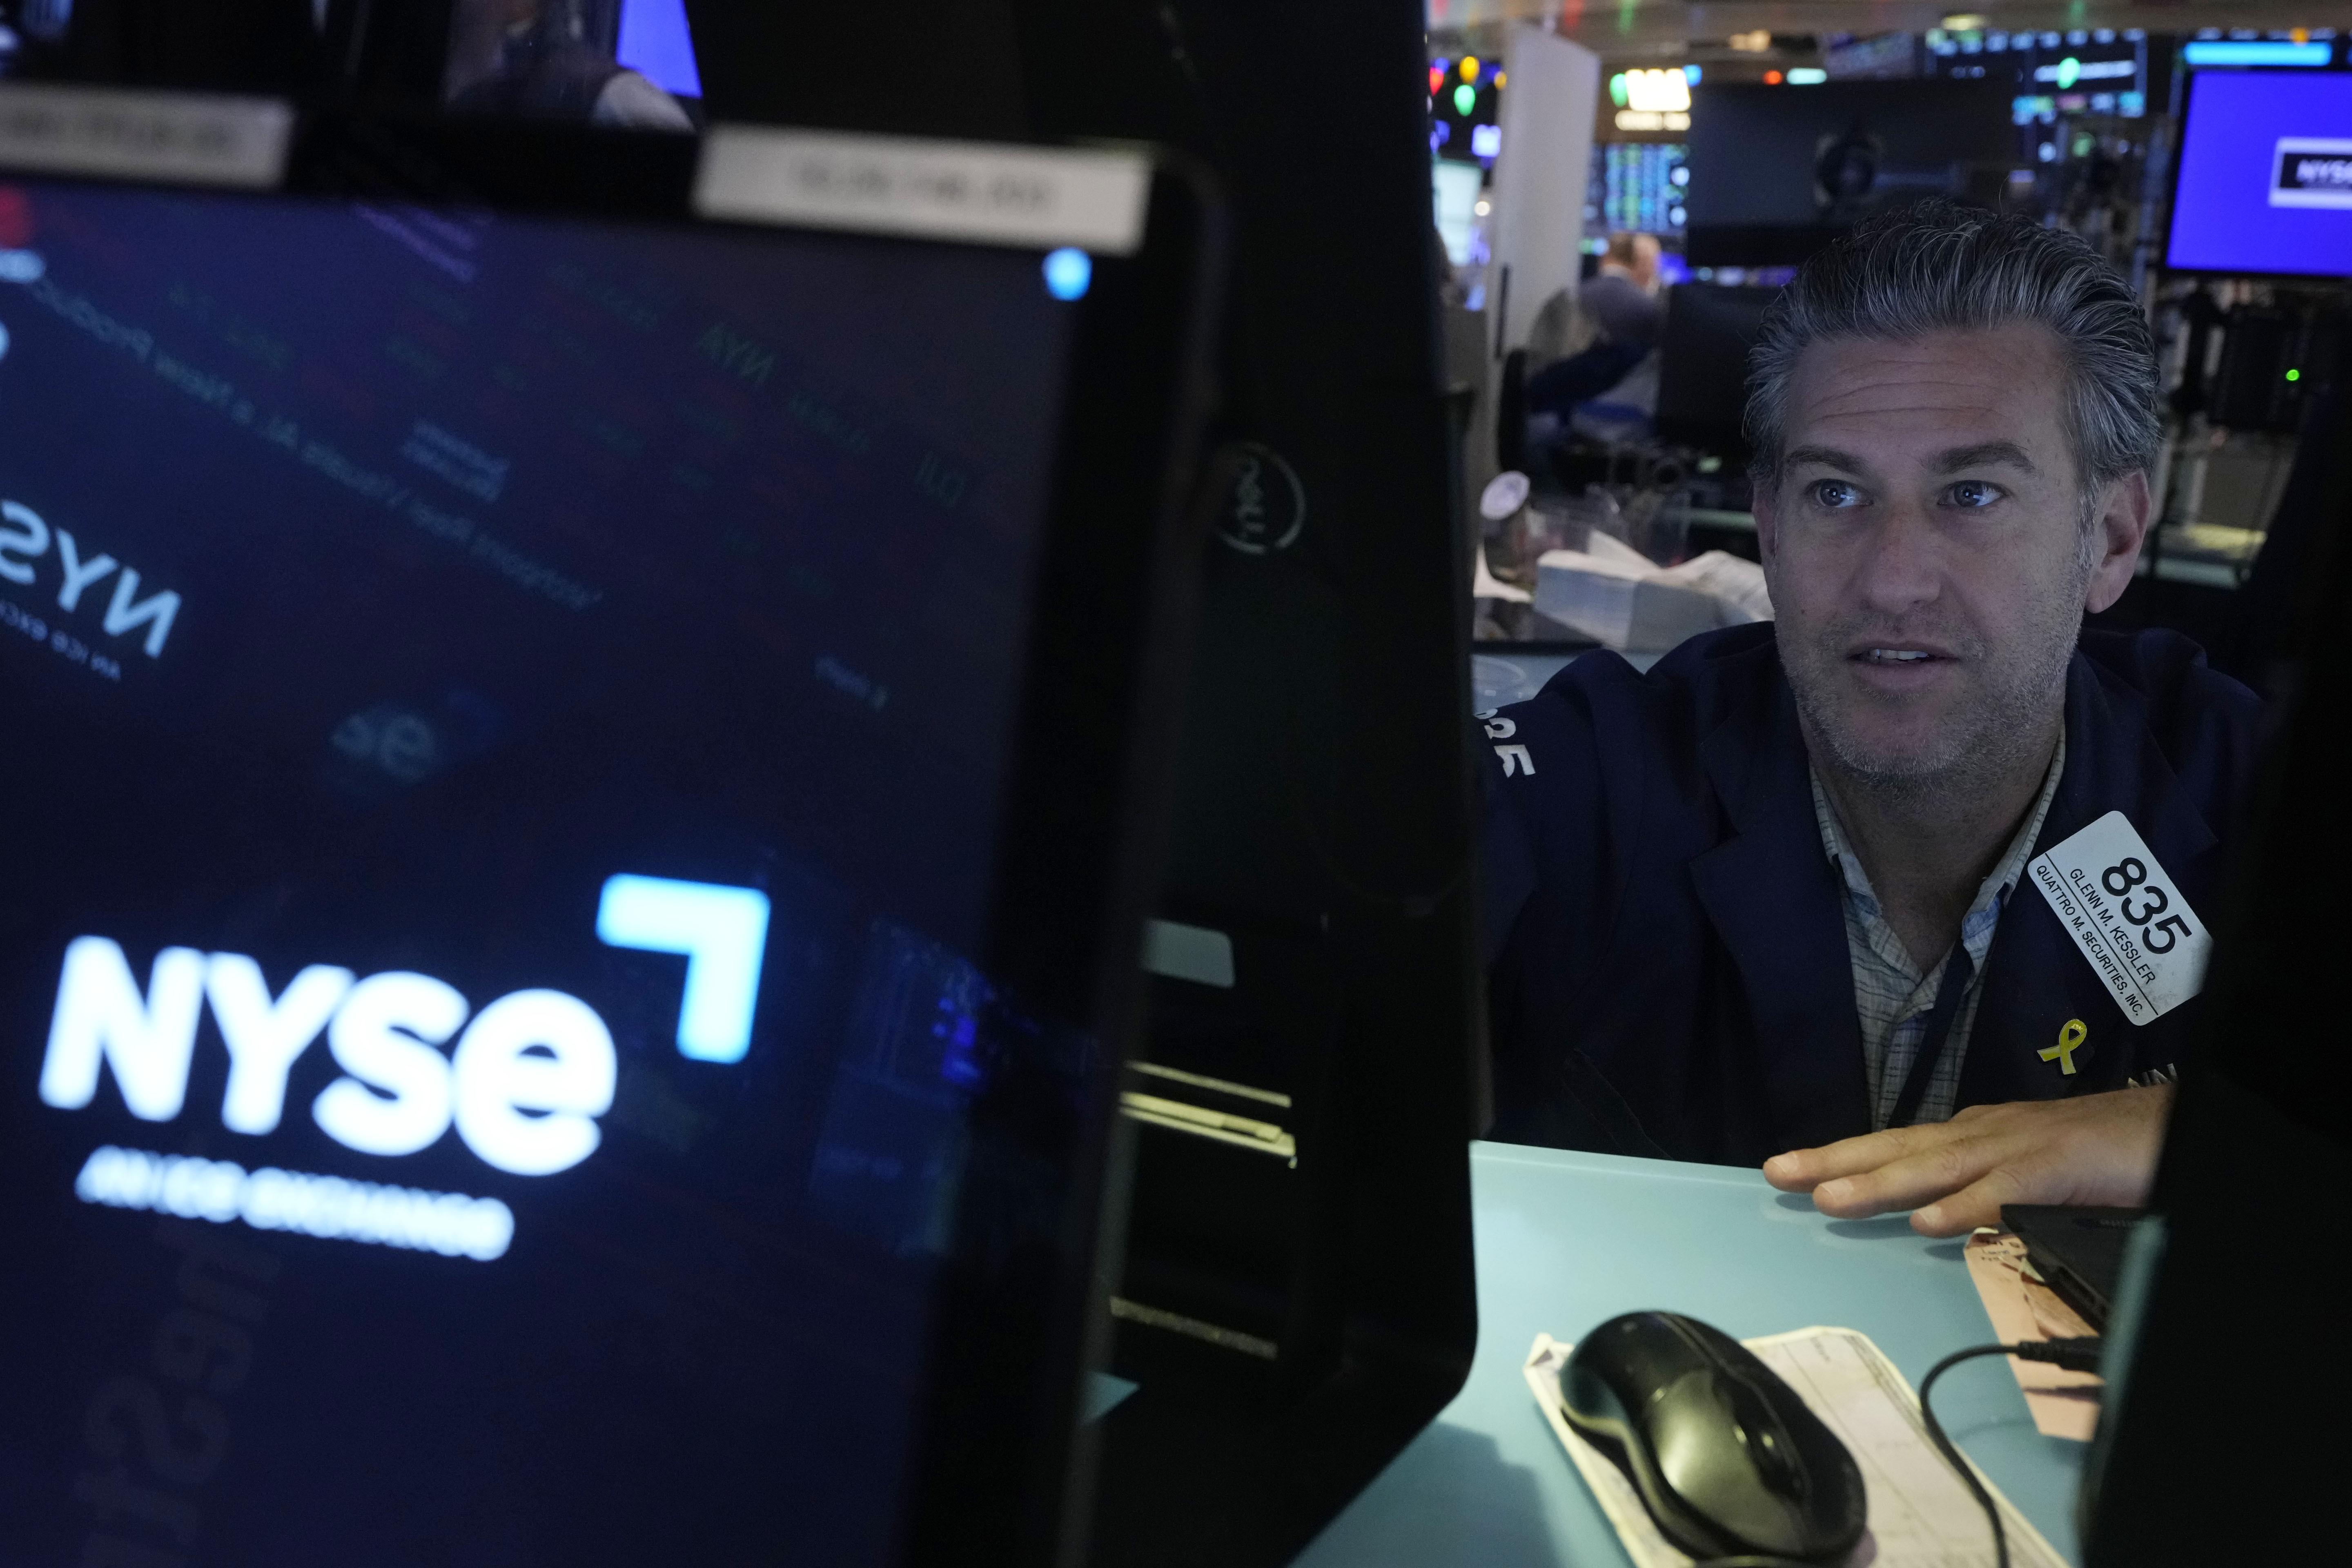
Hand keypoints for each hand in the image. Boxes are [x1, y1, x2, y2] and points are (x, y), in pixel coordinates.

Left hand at [1761, 1086, 2176, 1237]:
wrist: (2164, 1126)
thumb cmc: (2095, 1153)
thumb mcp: (2022, 1172)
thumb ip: (1978, 1192)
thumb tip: (1930, 1216)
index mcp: (1973, 1136)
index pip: (1894, 1147)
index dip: (1840, 1157)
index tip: (1787, 1169)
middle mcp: (1982, 1135)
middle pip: (1897, 1148)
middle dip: (1834, 1160)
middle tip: (1776, 1173)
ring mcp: (2016, 1149)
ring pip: (1936, 1167)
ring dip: (1880, 1183)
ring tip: (1828, 1198)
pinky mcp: (2054, 1169)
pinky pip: (2002, 1193)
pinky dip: (1964, 1208)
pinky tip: (1927, 1224)